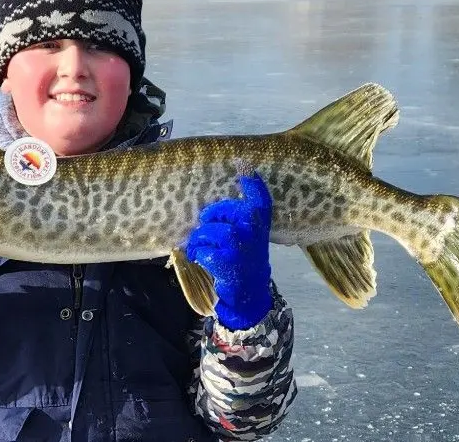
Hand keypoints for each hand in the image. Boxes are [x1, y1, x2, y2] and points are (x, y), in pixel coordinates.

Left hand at [186, 174, 272, 329]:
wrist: (249, 295)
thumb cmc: (243, 259)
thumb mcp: (248, 236)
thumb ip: (237, 218)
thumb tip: (215, 202)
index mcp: (259, 223)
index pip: (260, 198)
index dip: (252, 181)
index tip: (243, 163)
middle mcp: (253, 232)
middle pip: (219, 211)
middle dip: (208, 220)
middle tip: (208, 231)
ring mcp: (240, 248)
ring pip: (207, 232)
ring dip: (200, 242)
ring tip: (204, 251)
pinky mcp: (228, 264)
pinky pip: (203, 251)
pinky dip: (199, 256)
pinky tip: (205, 263)